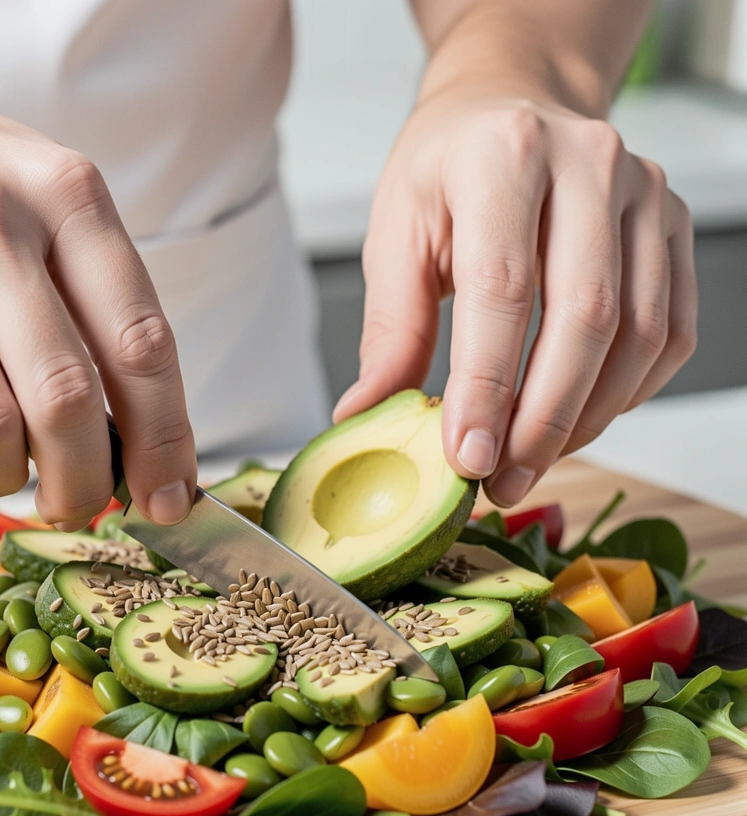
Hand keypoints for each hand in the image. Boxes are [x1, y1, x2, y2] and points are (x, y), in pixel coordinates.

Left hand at [335, 91, 696, 506]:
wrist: (508, 112)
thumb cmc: (445, 173)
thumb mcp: (395, 235)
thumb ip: (390, 329)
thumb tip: (365, 415)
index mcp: (503, 157)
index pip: (502, 289)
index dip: (488, 387)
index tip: (468, 458)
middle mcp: (589, 164)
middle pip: (585, 318)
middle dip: (543, 421)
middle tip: (502, 482)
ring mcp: (644, 194)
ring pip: (638, 334)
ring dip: (587, 419)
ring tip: (531, 463)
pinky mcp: (672, 228)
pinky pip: (669, 332)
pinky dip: (627, 394)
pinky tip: (577, 419)